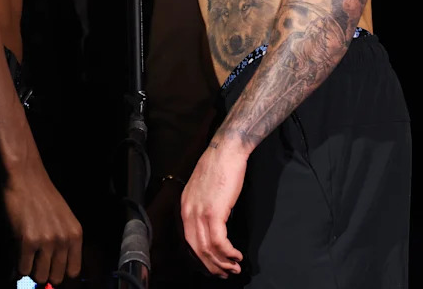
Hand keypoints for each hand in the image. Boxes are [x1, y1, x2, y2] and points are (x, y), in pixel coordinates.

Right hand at [4, 162, 81, 285]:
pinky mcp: (28, 241)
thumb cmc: (42, 196)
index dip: (59, 271)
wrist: (25, 177)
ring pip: (39, 276)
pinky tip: (17, 253)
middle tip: (35, 262)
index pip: (73, 271)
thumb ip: (63, 241)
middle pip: (56, 277)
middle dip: (44, 272)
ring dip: (30, 270)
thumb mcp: (63, 218)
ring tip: (26, 256)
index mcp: (75, 234)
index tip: (50, 269)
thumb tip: (55, 268)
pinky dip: (18, 266)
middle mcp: (64, 240)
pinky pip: (23, 269)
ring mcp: (47, 241)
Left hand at [180, 141, 245, 277]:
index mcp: (185, 206)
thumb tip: (214, 224)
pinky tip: (237, 255)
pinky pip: (219, 241)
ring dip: (222, 262)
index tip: (214, 264)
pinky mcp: (214, 212)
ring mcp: (200, 212)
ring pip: (208, 248)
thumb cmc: (219, 166)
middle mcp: (188, 211)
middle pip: (197, 249)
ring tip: (235, 267)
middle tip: (226, 273)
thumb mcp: (204, 189)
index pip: (189, 240)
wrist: (226, 150)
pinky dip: (228, 252)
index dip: (202, 257)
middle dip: (212, 265)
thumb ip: (204, 206)